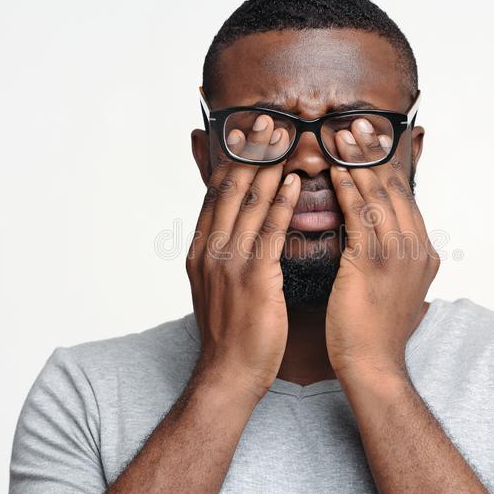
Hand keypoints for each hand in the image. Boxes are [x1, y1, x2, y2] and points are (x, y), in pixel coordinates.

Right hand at [186, 114, 299, 398]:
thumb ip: (226, 252)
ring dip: (268, 167)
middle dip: (248, 152)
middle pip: (229, 188)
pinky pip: (268, 232)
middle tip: (267, 120)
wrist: (228, 373)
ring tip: (284, 138)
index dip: (232, 159)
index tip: (247, 132)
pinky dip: (280, 203)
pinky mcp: (252, 278)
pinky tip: (292, 182)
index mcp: (201, 248)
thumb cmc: (231, 332)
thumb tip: (240, 228)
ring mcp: (228, 262)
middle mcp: (209, 249)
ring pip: (249, 204)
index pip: (215, 193)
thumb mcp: (219, 285)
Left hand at [326, 118, 439, 379]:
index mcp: (423, 252)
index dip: (384, 165)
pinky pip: (361, 216)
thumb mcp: (390, 285)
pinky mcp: (375, 263)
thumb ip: (386, 253)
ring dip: (358, 162)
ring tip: (342, 136)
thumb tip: (370, 231)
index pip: (403, 197)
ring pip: (378, 196)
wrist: (372, 364)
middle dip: (373, 154)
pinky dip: (348, 190)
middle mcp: (417, 248)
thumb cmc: (371, 327)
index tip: (369, 140)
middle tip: (356, 124)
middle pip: (394, 188)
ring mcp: (399, 255)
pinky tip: (335, 170)